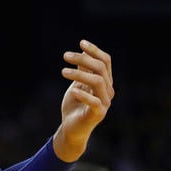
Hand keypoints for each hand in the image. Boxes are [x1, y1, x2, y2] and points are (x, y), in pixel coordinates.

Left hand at [56, 40, 113, 158]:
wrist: (71, 128)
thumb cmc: (75, 105)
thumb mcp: (77, 84)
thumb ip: (83, 70)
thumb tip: (83, 51)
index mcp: (105, 82)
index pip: (105, 61)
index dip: (95, 50)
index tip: (81, 42)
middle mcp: (108, 91)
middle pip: (100, 68)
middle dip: (83, 59)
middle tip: (65, 56)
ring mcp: (105, 102)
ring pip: (98, 81)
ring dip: (79, 74)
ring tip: (63, 72)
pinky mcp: (98, 114)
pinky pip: (94, 101)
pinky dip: (83, 94)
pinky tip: (72, 90)